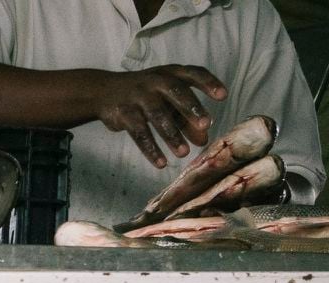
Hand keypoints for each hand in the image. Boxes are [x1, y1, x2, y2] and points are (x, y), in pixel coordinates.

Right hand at [92, 65, 228, 167]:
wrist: (105, 92)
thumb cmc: (144, 96)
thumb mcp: (166, 101)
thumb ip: (186, 118)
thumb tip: (204, 140)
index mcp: (170, 73)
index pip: (193, 73)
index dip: (208, 83)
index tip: (223, 96)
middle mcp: (155, 81)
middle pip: (176, 91)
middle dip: (191, 108)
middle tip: (206, 125)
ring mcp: (138, 96)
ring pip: (157, 116)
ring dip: (172, 135)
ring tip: (184, 153)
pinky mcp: (124, 113)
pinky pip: (139, 133)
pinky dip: (150, 149)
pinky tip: (160, 163)